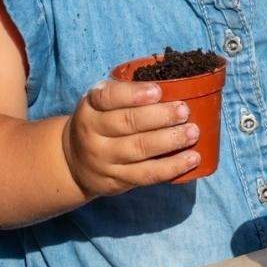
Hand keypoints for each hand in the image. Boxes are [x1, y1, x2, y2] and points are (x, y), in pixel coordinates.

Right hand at [60, 78, 199, 197]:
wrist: (73, 161)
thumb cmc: (101, 121)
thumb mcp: (101, 103)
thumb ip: (128, 93)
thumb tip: (177, 85)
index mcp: (90, 106)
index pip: (108, 97)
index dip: (133, 94)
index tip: (158, 91)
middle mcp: (92, 133)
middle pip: (128, 123)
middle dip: (160, 116)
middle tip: (184, 111)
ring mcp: (104, 159)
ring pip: (139, 149)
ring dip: (170, 141)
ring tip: (193, 132)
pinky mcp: (116, 181)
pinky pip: (147, 174)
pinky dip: (172, 167)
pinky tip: (192, 158)